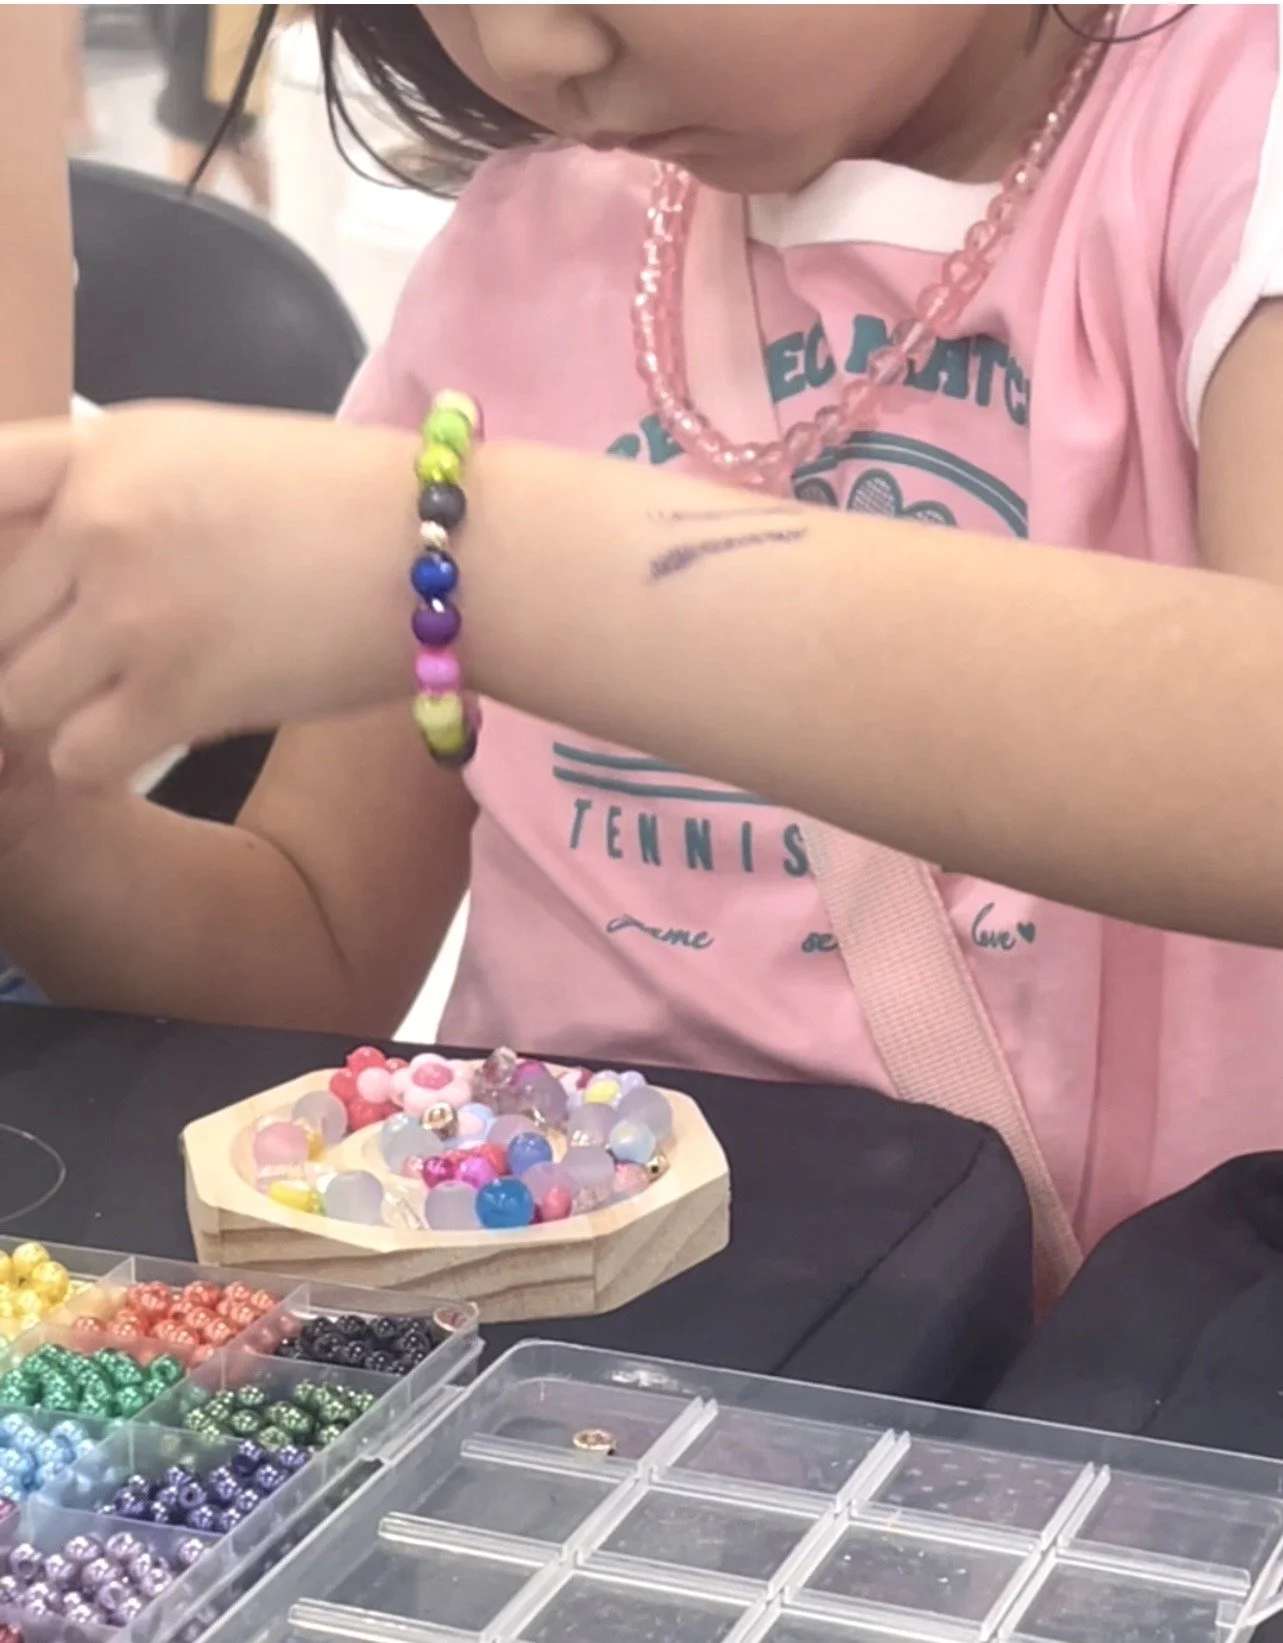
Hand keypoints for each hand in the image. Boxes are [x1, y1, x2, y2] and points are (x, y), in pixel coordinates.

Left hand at [0, 404, 421, 784]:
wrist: (448, 553)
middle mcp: (97, 523)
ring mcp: (131, 614)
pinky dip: (99, 761)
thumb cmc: (348, 501)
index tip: (17, 599)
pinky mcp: (176, 697)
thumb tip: (53, 558)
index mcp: (106, 449)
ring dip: (61, 709)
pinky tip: (147, 737)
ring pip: (17, 697)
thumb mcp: (210, 453)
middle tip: (89, 661)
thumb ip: (118, 493)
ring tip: (120, 702)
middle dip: (30, 645)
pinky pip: (76, 759)